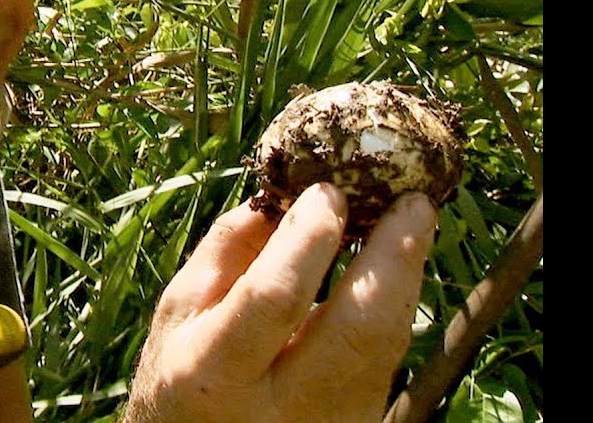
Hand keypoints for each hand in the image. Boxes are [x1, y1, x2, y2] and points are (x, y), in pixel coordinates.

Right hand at [123, 183, 436, 422]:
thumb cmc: (179, 375)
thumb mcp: (178, 312)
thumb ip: (227, 250)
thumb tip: (286, 193)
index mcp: (216, 371)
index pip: (276, 298)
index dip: (307, 240)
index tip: (328, 191)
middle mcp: (281, 407)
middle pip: (359, 329)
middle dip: (394, 257)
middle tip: (413, 201)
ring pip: (387, 344)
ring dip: (406, 275)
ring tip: (412, 220)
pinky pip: (387, 357)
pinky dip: (394, 305)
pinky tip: (395, 268)